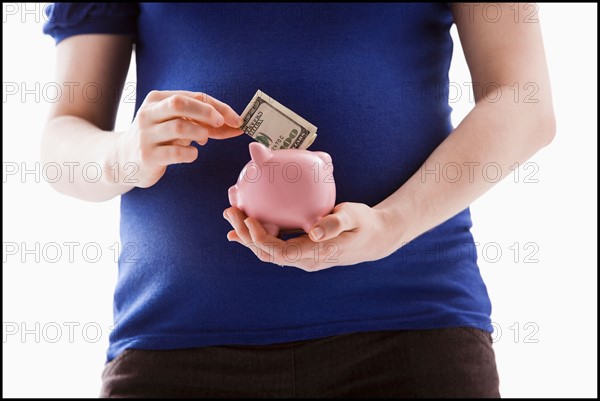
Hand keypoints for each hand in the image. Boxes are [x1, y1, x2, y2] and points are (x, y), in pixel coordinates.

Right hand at [116, 90, 242, 187]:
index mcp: (157, 100)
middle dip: (207, 112)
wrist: (122, 160)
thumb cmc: (158, 139)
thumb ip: (205, 124)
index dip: (218, 107)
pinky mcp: (147, 156)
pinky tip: (191, 154)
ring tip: (203, 140)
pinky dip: (191, 154)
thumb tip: (238, 126)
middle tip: (221, 124)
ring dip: (200, 134)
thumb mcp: (177, 125)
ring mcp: (146, 135)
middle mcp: (149, 114)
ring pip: (179, 127)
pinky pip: (176, 152)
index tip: (236, 119)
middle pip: (181, 104)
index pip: (193, 96)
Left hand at [223, 202, 400, 271]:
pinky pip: (274, 244)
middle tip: (230, 210)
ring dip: (247, 234)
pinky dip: (257, 233)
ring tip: (232, 212)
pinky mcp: (299, 249)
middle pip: (266, 253)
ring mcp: (300, 257)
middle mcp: (304, 260)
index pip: (280, 252)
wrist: (373, 238)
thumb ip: (336, 223)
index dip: (260, 239)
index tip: (249, 218)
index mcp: (315, 255)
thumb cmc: (364, 224)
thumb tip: (315, 232)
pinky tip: (246, 219)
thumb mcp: (355, 217)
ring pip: (267, 250)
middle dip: (245, 235)